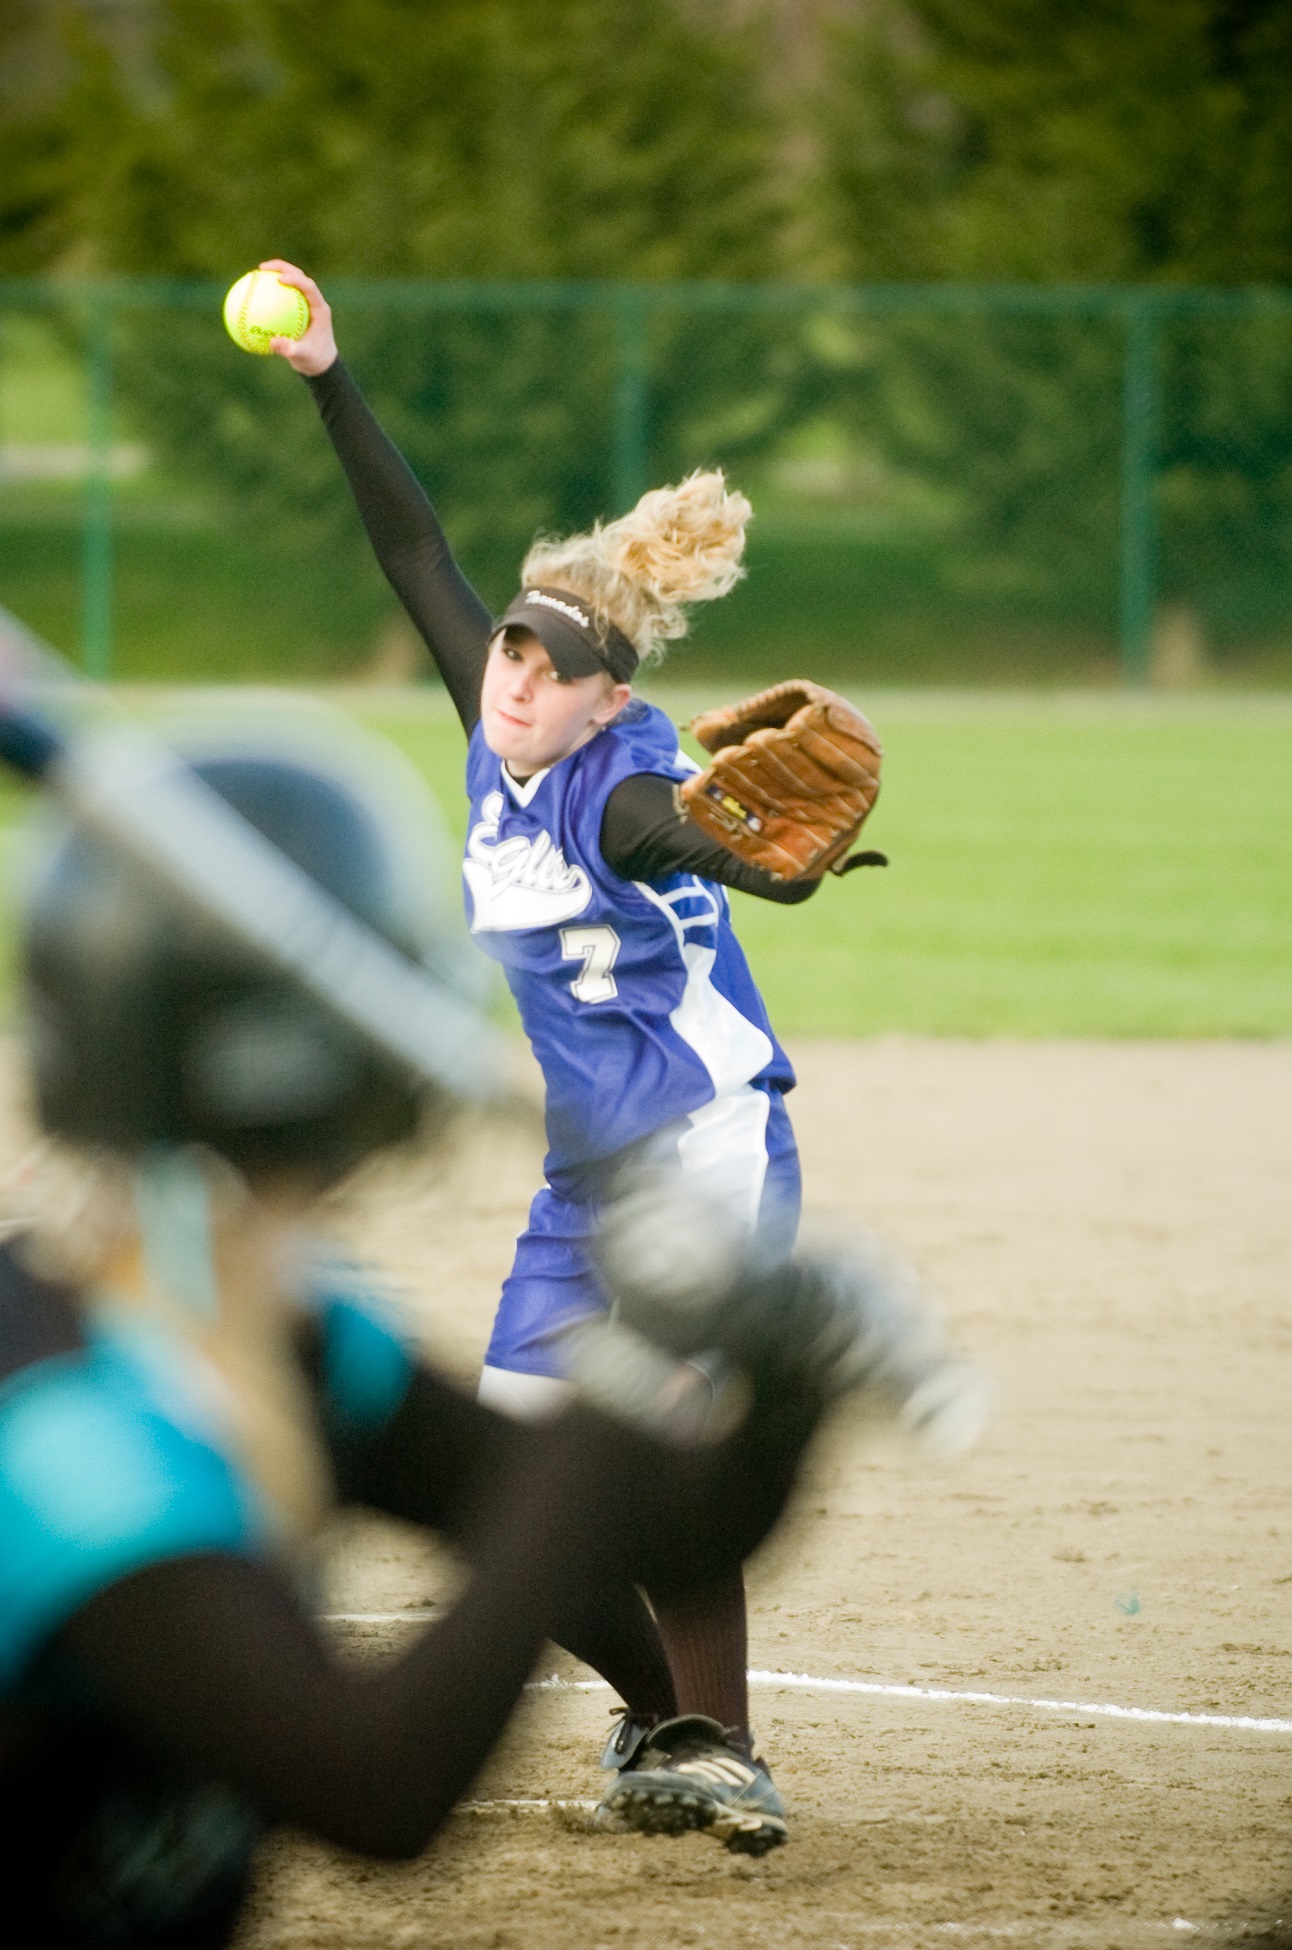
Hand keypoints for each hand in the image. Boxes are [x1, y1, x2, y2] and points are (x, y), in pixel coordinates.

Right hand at [257, 259, 337, 375]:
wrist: (321, 365)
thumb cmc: (315, 360)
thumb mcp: (303, 357)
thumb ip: (290, 349)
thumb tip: (272, 342)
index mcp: (319, 309)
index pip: (309, 287)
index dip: (295, 279)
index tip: (279, 278)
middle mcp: (313, 302)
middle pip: (299, 276)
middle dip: (281, 267)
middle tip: (262, 268)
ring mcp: (305, 304)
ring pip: (290, 283)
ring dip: (274, 274)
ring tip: (256, 274)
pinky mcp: (297, 308)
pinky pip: (282, 297)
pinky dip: (269, 293)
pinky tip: (252, 294)